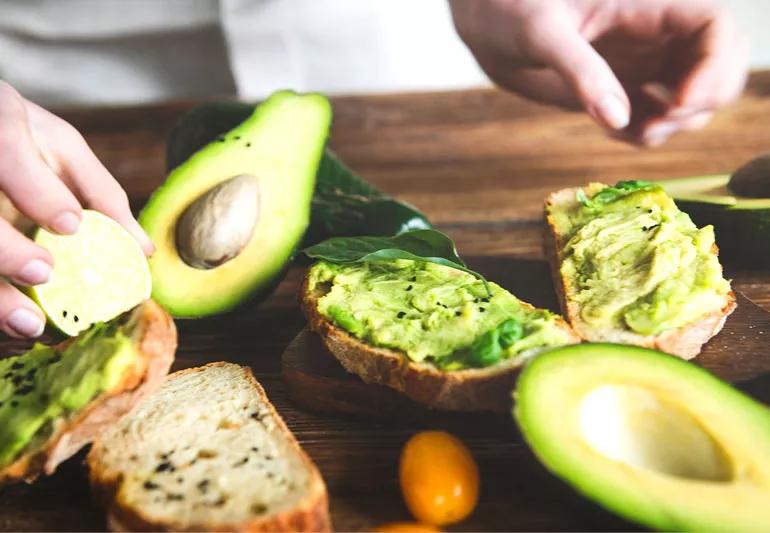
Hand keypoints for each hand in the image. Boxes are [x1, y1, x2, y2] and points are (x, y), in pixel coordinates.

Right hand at [0, 81, 152, 338]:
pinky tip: (8, 326)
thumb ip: (99, 192)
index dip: (35, 189)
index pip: (5, 147)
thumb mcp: (60, 147)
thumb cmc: (17, 136)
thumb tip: (141, 249)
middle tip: (44, 272)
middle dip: (4, 246)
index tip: (70, 225)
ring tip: (29, 322)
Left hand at [450, 0, 748, 144]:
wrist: (486, 24)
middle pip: (718, 68)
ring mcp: (642, 62)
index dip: (714, 69)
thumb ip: (580, 71)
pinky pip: (656, 116)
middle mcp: (654, 34)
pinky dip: (647, 133)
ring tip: (628, 132)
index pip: (715, 29)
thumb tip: (616, 119)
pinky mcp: (622, 88)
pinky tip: (612, 131)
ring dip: (674, 125)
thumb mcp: (541, 32)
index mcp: (648, 5)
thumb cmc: (509, 8)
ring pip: (692, 97)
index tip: (677, 104)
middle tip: (655, 125)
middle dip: (700, 104)